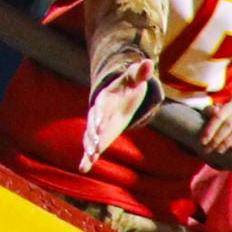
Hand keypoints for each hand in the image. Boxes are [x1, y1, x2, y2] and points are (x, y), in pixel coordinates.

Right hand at [79, 49, 152, 172]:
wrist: (118, 94)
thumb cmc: (127, 86)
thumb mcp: (134, 79)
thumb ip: (140, 72)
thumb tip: (149, 63)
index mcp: (105, 100)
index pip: (101, 109)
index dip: (100, 118)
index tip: (100, 128)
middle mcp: (98, 114)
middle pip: (93, 126)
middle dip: (93, 136)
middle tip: (95, 147)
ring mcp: (97, 126)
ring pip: (90, 137)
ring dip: (90, 148)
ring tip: (90, 158)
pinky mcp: (99, 136)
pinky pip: (90, 148)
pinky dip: (86, 158)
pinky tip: (83, 169)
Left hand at [200, 100, 231, 156]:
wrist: (231, 129)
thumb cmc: (218, 121)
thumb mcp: (210, 115)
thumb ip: (209, 111)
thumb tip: (215, 110)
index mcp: (229, 107)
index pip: (219, 116)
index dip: (210, 129)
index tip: (203, 141)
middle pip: (228, 124)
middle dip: (217, 138)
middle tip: (209, 148)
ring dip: (227, 141)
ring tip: (219, 150)